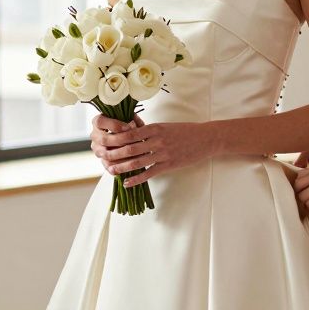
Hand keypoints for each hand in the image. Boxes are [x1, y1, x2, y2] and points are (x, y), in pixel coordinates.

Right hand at [90, 113, 144, 174]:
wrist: (125, 139)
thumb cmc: (127, 126)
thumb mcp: (130, 119)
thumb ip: (133, 119)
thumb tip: (134, 125)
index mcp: (98, 122)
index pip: (100, 122)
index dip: (114, 125)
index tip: (129, 127)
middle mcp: (94, 136)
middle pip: (104, 139)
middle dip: (121, 140)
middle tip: (135, 140)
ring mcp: (97, 149)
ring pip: (106, 154)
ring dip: (122, 154)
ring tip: (136, 151)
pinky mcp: (102, 161)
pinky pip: (109, 165)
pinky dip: (121, 165)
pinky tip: (132, 161)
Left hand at [95, 120, 217, 186]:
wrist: (206, 139)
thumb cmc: (185, 131)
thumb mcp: (165, 126)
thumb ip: (148, 129)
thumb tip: (130, 129)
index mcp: (155, 128)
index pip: (129, 133)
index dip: (115, 138)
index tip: (105, 141)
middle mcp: (157, 140)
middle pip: (130, 148)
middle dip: (114, 153)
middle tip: (102, 157)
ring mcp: (163, 153)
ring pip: (137, 161)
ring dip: (122, 167)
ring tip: (110, 171)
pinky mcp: (169, 164)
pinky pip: (149, 173)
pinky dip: (136, 178)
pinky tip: (127, 182)